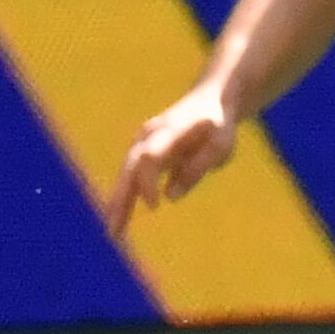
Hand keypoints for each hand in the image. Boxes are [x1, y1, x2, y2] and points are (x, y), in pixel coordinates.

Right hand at [109, 84, 238, 236]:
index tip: (153, 206)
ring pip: (125, 175)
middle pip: (128, 170)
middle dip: (121, 199)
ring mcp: (142, 143)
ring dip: (118, 203)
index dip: (147, 182)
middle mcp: (148, 137)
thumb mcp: (220, 145)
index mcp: (168, 132)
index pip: (149, 159)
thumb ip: (197, 167)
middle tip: (115, 229)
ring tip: (114, 233)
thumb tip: (170, 196)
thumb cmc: (218, 126)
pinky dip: (124, 197)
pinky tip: (120, 220)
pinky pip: (130, 177)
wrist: (210, 100)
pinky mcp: (143, 152)